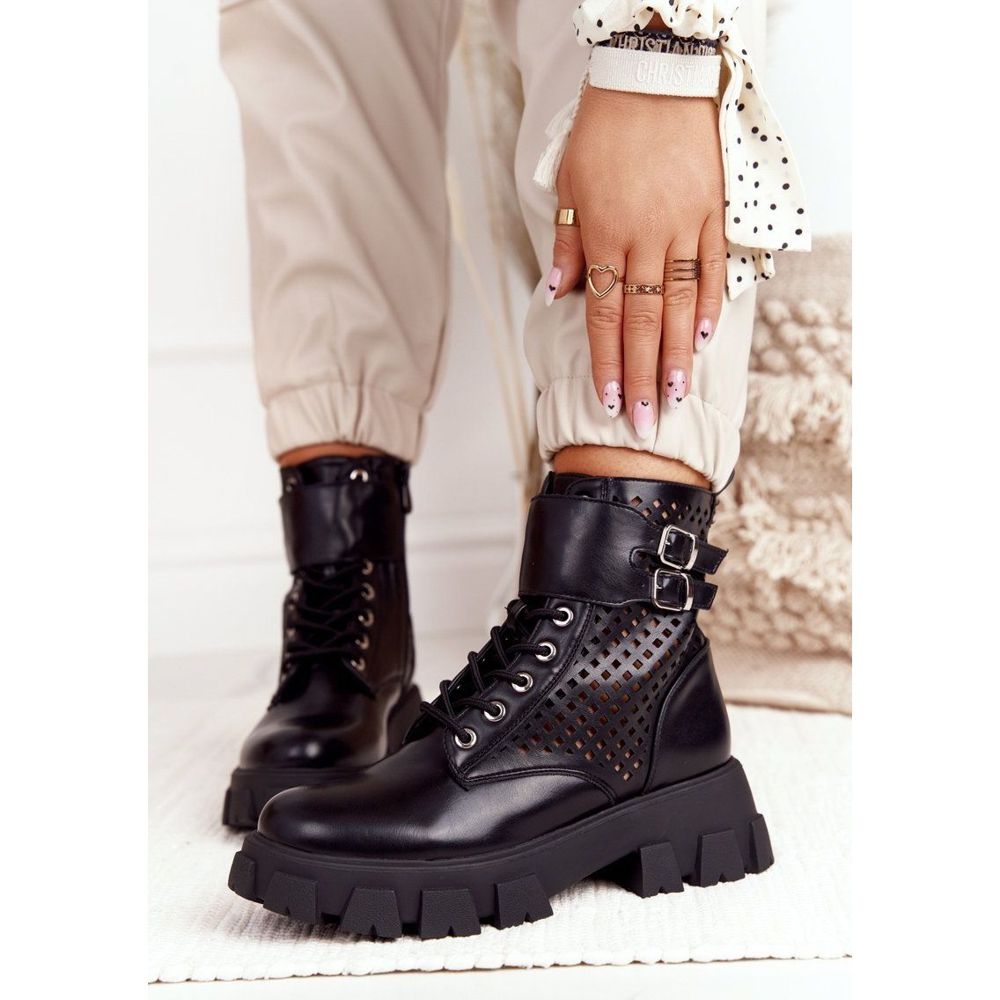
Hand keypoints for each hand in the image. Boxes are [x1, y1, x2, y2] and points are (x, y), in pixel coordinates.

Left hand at [548, 85, 725, 436]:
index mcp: (605, 234)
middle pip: (642, 321)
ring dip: (677, 354)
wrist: (654, 75)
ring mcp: (684, 226)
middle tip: (645, 422)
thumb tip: (557, 294)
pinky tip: (703, 338)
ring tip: (676, 394)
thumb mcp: (569, 184)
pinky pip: (712, 268)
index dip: (606, 362)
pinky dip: (709, 304)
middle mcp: (645, 238)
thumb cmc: (604, 130)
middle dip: (641, 375)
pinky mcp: (713, 212)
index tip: (608, 402)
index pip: (604, 315)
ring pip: (679, 303)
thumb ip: (567, 244)